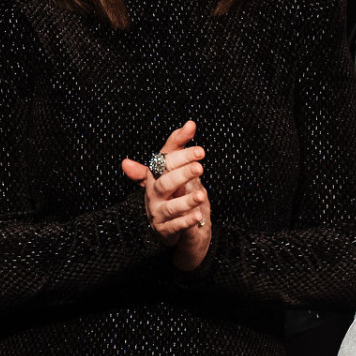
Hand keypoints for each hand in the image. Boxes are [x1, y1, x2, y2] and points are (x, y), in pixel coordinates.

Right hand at [120, 120, 212, 270]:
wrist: (178, 229)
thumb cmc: (177, 195)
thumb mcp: (180, 171)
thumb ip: (180, 148)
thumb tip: (190, 123)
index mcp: (156, 177)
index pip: (164, 162)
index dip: (180, 155)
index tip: (200, 150)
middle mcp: (154, 195)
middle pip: (164, 183)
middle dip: (181, 174)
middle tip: (200, 168)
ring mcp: (159, 214)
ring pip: (170, 207)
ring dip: (186, 200)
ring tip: (201, 195)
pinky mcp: (166, 232)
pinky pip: (175, 227)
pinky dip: (186, 222)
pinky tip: (198, 216)